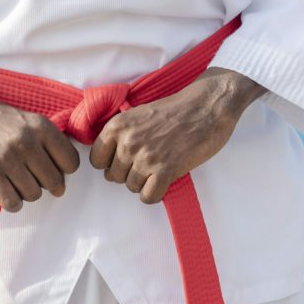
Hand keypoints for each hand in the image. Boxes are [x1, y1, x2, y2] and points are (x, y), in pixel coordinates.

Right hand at [0, 94, 79, 212]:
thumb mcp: (27, 120)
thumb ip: (48, 144)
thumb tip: (62, 182)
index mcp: (41, 126)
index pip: (71, 162)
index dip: (63, 170)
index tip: (50, 167)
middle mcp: (27, 141)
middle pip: (54, 182)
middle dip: (44, 184)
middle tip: (31, 176)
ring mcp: (8, 158)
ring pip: (34, 195)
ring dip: (26, 193)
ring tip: (14, 180)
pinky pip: (12, 202)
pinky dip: (12, 203)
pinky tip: (5, 191)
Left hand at [89, 67, 266, 203]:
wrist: (207, 106)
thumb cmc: (175, 110)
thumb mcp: (137, 114)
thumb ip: (121, 135)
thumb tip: (108, 166)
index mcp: (117, 126)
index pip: (96, 160)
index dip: (111, 163)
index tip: (126, 159)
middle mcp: (128, 142)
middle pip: (114, 177)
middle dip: (129, 173)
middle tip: (148, 162)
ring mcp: (146, 157)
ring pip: (132, 187)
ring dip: (145, 182)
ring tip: (160, 167)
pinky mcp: (165, 170)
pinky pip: (149, 197)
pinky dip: (156, 193)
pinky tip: (164, 181)